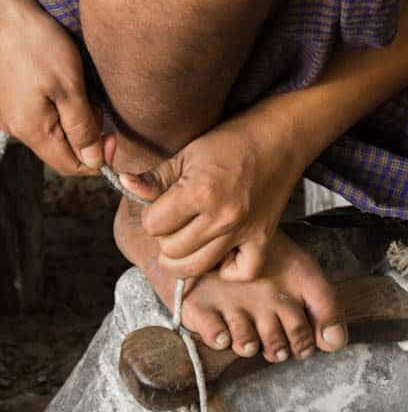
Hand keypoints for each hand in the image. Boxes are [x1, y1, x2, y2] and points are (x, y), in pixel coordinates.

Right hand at [0, 0, 103, 172]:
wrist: (5, 12)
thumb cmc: (36, 43)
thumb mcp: (69, 86)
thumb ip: (83, 128)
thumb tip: (95, 161)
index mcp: (32, 130)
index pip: (71, 166)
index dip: (97, 159)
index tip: (112, 136)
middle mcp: (18, 129)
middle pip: (63, 151)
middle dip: (86, 135)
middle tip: (94, 104)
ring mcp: (12, 115)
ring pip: (54, 133)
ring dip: (74, 119)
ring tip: (78, 90)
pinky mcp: (11, 101)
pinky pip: (43, 116)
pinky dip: (60, 107)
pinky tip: (62, 84)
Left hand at [119, 104, 301, 280]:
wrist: (278, 138)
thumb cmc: (230, 142)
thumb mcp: (187, 153)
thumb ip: (155, 178)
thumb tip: (125, 185)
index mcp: (199, 192)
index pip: (154, 225)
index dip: (152, 216)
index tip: (162, 206)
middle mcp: (222, 218)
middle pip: (172, 252)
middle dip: (166, 238)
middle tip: (175, 222)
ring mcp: (244, 232)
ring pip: (197, 268)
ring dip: (185, 258)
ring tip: (187, 240)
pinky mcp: (263, 240)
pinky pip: (240, 273)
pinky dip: (228, 269)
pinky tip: (221, 252)